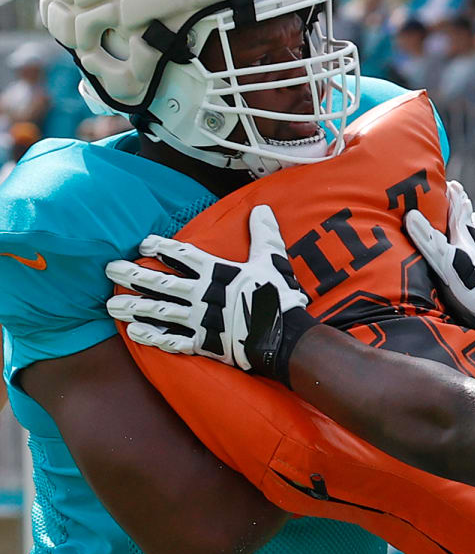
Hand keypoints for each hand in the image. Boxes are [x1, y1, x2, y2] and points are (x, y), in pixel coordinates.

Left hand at [106, 205, 314, 383]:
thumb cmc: (280, 298)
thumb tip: (262, 209)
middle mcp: (203, 295)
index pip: (182, 256)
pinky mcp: (204, 343)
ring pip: (159, 312)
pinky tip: (135, 333)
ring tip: (112, 305)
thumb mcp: (274, 261)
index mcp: (218, 273)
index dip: (161, 248)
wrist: (285, 338)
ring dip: (134, 308)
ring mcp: (200, 321)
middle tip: (110, 270)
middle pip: (161, 283)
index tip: (143, 245)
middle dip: (133, 276)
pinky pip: (172, 341)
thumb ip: (264, 235)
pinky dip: (153, 338)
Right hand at [404, 181, 474, 344]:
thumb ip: (427, 239)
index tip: (451, 183)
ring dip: (473, 226)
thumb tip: (410, 214)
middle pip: (468, 221)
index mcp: (463, 237)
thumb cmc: (470, 282)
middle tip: (462, 196)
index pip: (457, 211)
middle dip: (463, 208)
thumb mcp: (444, 259)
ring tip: (474, 219)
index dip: (454, 197)